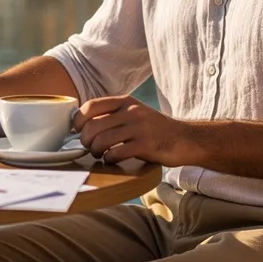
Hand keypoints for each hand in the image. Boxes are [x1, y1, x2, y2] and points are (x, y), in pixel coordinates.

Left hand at [74, 95, 193, 165]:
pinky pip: (117, 152)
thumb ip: (113, 115)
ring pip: (102, 140)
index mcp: (126, 102)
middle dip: (85, 140)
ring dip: (95, 151)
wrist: (185, 139)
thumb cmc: (154, 130)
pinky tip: (112, 160)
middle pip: (93, 126)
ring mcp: (139, 128)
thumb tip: (83, 125)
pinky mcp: (146, 145)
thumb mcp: (134, 114)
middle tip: (89, 147)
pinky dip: (109, 159)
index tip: (77, 130)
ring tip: (99, 155)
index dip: (79, 120)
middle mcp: (131, 111)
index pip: (91, 106)